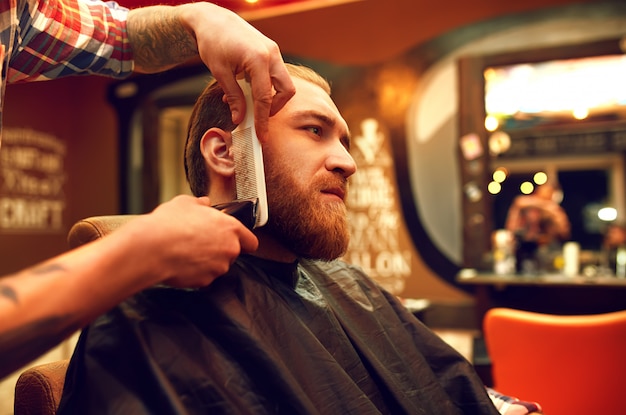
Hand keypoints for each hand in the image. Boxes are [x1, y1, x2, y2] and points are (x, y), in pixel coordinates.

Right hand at [137, 195, 257, 287]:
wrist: (152, 248)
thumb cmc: (169, 223)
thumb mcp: (184, 203)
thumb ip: (200, 204)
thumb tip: (204, 203)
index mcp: (230, 228)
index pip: (251, 241)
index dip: (243, 241)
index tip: (235, 240)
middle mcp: (229, 249)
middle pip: (232, 253)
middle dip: (219, 249)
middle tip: (200, 242)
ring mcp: (218, 268)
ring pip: (217, 266)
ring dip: (207, 261)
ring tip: (187, 251)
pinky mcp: (205, 281)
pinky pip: (203, 277)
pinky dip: (195, 272)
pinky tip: (181, 262)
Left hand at [179, 3, 295, 139]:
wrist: (212, 19)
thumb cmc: (213, 42)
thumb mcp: (220, 73)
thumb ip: (233, 97)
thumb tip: (240, 119)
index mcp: (258, 59)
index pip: (265, 97)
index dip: (263, 119)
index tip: (261, 135)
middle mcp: (271, 54)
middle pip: (286, 91)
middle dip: (275, 108)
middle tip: (258, 117)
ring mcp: (273, 51)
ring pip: (284, 83)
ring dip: (270, 97)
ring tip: (248, 102)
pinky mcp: (271, 51)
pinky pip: (275, 74)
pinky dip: (265, 86)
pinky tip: (246, 89)